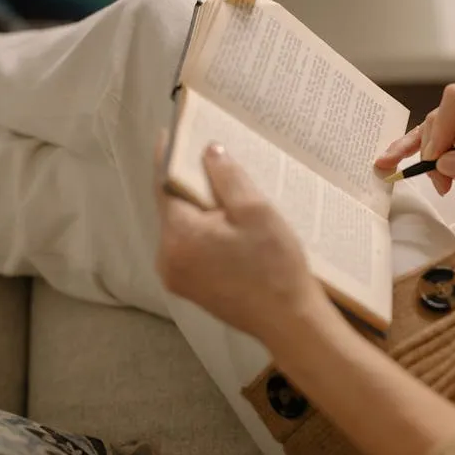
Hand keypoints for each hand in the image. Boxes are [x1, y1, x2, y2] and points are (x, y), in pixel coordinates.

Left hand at [155, 137, 332, 341]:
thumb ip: (227, 177)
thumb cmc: (275, 266)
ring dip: (200, 211)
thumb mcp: (255, 211)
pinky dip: (204, 233)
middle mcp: (166, 258)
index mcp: (178, 235)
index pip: (165, 185)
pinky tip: (229, 228)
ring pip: (183, 230)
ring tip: (226, 195)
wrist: (289, 321)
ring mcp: (177, 277)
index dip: (168, 157)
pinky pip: (190, 249)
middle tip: (211, 161)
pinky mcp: (191, 289)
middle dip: (190, 185)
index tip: (170, 133)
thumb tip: (208, 152)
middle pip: (173, 208)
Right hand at [375, 83, 454, 197]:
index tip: (437, 158)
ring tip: (437, 184)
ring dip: (428, 157)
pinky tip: (392, 160)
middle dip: (434, 150)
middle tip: (441, 182)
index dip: (441, 127)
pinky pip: (432, 137)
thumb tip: (445, 163)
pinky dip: (415, 151)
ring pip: (433, 129)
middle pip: (441, 116)